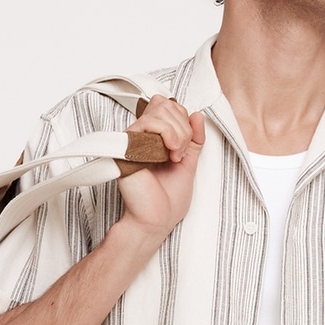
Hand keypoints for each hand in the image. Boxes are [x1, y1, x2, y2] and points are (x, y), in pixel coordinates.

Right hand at [116, 96, 204, 242]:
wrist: (156, 220)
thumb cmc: (168, 200)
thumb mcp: (189, 163)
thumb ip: (194, 139)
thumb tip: (198, 114)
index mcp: (154, 138)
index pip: (169, 106)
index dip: (184, 120)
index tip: (186, 147)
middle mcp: (142, 136)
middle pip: (165, 104)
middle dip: (183, 126)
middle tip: (181, 152)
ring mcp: (133, 139)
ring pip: (159, 110)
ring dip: (177, 132)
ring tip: (176, 155)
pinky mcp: (126, 146)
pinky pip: (148, 122)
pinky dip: (167, 134)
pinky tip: (169, 154)